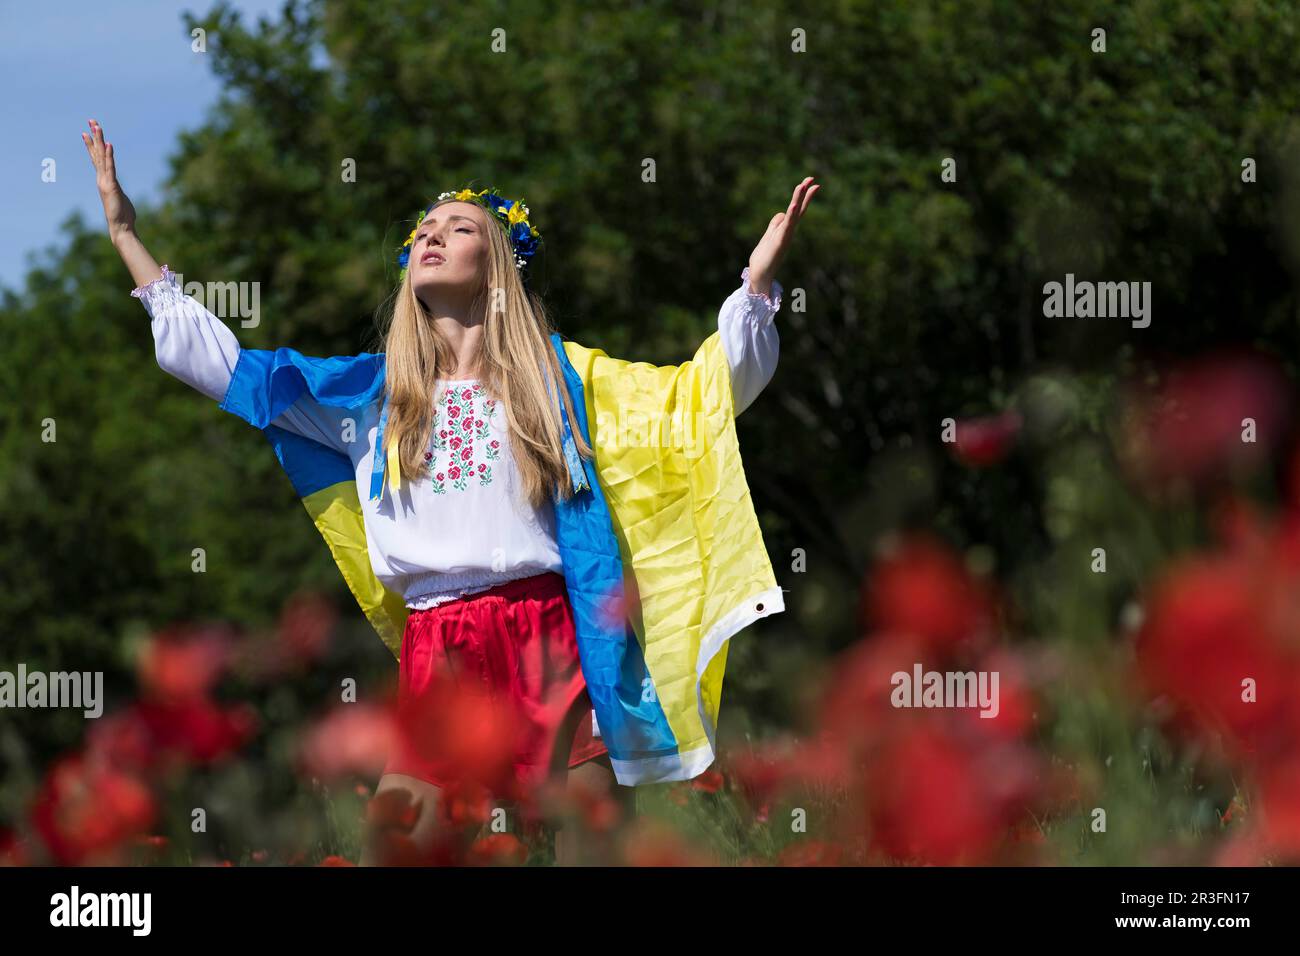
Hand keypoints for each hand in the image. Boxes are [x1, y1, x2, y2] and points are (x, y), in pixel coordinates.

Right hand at [81, 118, 136, 241]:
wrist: (121, 227)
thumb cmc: (122, 216)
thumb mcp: (119, 198)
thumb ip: (117, 192)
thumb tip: (118, 193)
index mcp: (104, 180)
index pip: (97, 159)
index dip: (93, 145)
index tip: (88, 132)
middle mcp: (102, 178)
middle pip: (97, 153)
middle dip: (94, 136)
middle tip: (91, 121)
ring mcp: (105, 181)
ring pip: (102, 157)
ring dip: (100, 141)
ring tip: (97, 126)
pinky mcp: (111, 186)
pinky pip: (111, 167)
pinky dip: (110, 155)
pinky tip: (109, 144)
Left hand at [747, 176, 818, 294]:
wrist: (760, 275)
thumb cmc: (763, 258)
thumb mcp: (768, 236)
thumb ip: (775, 224)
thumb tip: (782, 213)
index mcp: (785, 229)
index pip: (797, 209)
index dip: (804, 196)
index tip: (812, 182)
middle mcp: (788, 231)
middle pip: (798, 209)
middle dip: (805, 193)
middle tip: (812, 178)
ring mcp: (785, 236)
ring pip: (793, 215)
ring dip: (798, 199)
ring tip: (803, 185)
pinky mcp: (779, 241)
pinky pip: (786, 226)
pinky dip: (790, 216)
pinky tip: (793, 206)